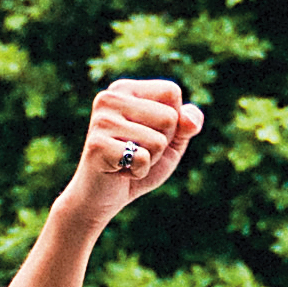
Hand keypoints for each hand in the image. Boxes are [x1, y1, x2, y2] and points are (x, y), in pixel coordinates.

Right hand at [62, 77, 201, 219]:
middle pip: (169, 117)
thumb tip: (189, 120)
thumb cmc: (137, 164)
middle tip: (136, 151)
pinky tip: (120, 171)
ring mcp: (102, 120)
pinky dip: (139, 172)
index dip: (172, 120)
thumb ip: (187, 124)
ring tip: (127, 161)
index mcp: (124, 89)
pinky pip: (143, 158)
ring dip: (150, 160)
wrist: (101, 198)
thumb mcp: (171, 141)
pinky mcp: (98, 144)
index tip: (147, 133)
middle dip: (162, 143)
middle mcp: (109, 98)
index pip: (171, 92)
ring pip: (159, 140)